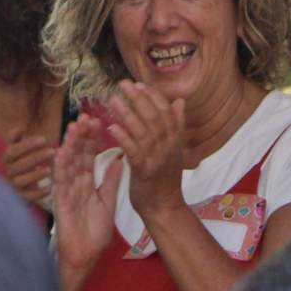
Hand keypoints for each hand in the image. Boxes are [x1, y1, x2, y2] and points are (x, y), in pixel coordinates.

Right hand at [2, 129, 55, 206]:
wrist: (18, 186)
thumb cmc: (22, 163)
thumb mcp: (18, 150)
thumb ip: (16, 139)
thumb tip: (19, 128)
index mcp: (7, 159)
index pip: (13, 151)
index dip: (27, 145)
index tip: (44, 139)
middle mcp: (9, 172)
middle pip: (19, 165)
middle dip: (36, 158)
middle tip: (52, 151)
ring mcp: (14, 185)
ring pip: (21, 181)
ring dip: (35, 175)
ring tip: (49, 170)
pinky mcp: (21, 197)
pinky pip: (28, 197)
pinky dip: (38, 193)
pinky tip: (49, 189)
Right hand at [52, 115, 117, 272]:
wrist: (85, 256)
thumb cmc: (94, 233)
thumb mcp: (107, 202)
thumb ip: (110, 181)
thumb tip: (119, 160)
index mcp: (87, 183)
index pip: (89, 156)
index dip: (92, 139)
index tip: (97, 121)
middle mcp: (74, 184)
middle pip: (77, 156)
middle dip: (80, 136)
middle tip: (84, 116)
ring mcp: (66, 192)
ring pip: (67, 164)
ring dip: (69, 145)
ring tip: (73, 127)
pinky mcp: (59, 202)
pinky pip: (59, 182)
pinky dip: (59, 168)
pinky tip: (60, 152)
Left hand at [104, 79, 184, 215]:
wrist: (164, 207)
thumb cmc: (165, 177)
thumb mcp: (174, 149)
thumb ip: (176, 124)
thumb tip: (179, 101)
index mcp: (174, 139)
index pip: (165, 111)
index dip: (152, 96)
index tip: (138, 84)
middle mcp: (168, 146)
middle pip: (154, 116)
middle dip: (138, 98)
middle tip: (123, 84)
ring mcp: (157, 158)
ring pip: (142, 131)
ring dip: (127, 114)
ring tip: (113, 100)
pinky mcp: (144, 171)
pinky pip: (133, 151)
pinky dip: (123, 138)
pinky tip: (112, 127)